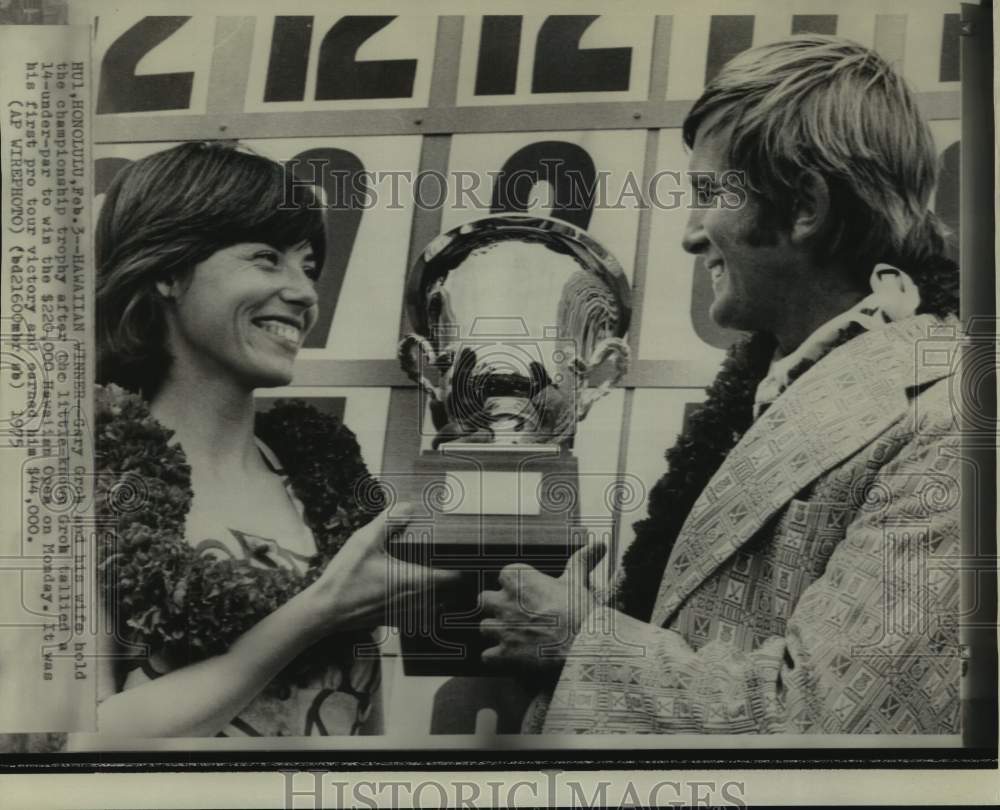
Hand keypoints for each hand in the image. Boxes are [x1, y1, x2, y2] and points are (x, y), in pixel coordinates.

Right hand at [307, 505, 460, 632]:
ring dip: (440, 594)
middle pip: (449, 593)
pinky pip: (418, 615)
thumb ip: (389, 522)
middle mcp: (416, 600)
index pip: (453, 577)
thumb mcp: (364, 541)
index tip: (466, 558)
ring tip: (440, 578)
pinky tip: (413, 593)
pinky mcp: (393, 621)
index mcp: (415, 580)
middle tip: (456, 564)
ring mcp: (405, 614)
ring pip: (435, 605)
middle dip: (454, 580)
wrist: (324, 611)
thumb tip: (408, 506)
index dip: (463, 568)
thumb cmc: (345, 578)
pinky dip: (423, 605)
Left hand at [479, 540, 606, 672]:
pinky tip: (511, 657)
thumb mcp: (578, 580)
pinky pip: (487, 656)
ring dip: (496, 633)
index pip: (503, 575)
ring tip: (514, 636)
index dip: (514, 584)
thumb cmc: (580, 610)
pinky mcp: (504, 653)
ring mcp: (502, 628)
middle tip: (513, 613)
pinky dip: (497, 658)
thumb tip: (599, 545)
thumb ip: (581, 560)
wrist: (584, 645)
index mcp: (518, 579)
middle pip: (484, 600)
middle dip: (495, 606)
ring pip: (485, 628)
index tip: (526, 592)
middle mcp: (504, 601)